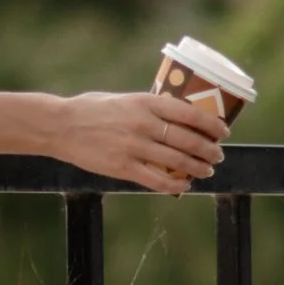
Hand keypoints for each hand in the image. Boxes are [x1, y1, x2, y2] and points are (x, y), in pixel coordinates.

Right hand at [53, 90, 230, 194]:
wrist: (61, 126)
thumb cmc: (91, 109)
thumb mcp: (124, 99)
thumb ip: (148, 107)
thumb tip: (176, 115)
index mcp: (145, 103)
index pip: (190, 114)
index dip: (212, 124)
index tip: (223, 131)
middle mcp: (143, 124)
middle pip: (188, 140)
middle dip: (209, 150)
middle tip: (218, 155)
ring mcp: (133, 147)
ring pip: (177, 161)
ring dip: (197, 167)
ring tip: (206, 170)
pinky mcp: (122, 167)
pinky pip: (157, 180)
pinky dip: (175, 184)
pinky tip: (184, 185)